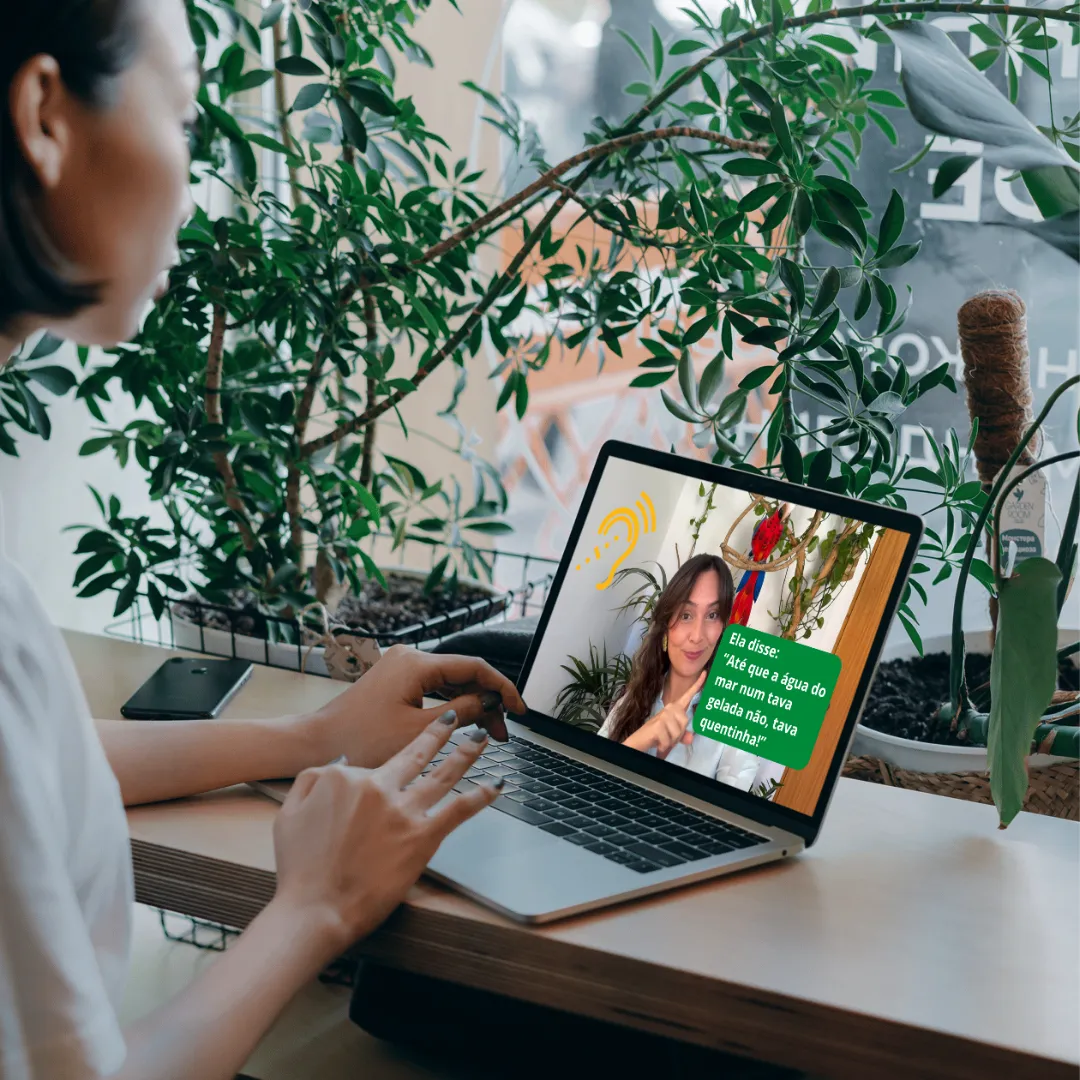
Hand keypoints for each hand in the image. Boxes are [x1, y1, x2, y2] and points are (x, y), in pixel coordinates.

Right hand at [272, 711, 499, 954]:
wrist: (315, 909)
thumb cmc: (300, 869)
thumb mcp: (289, 813)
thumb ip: (312, 780)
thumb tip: (342, 764)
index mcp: (346, 777)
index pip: (373, 765)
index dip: (379, 774)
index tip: (388, 774)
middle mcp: (378, 787)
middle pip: (416, 753)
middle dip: (440, 732)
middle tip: (455, 718)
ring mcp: (403, 811)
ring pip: (443, 773)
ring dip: (466, 753)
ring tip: (481, 739)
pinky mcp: (422, 837)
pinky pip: (458, 809)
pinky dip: (480, 796)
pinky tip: (496, 786)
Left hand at [303, 645, 525, 768]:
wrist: (316, 744)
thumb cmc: (360, 740)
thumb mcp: (418, 731)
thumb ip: (461, 714)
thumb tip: (490, 704)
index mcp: (416, 663)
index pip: (474, 667)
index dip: (501, 687)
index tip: (519, 709)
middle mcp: (410, 658)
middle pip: (464, 674)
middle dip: (487, 702)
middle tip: (503, 733)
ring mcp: (401, 669)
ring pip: (450, 682)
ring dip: (471, 706)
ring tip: (489, 734)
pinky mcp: (395, 682)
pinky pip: (434, 688)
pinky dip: (451, 706)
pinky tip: (464, 725)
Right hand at [622, 671, 704, 758]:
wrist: (639, 741)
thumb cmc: (657, 736)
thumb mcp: (673, 736)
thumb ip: (683, 736)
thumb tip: (690, 738)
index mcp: (674, 708)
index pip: (688, 695)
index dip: (697, 685)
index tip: (705, 673)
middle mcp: (669, 708)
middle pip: (685, 722)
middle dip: (678, 734)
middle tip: (668, 737)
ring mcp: (663, 715)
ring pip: (678, 732)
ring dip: (671, 741)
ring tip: (662, 740)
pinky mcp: (658, 724)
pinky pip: (669, 740)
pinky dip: (664, 746)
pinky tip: (658, 744)